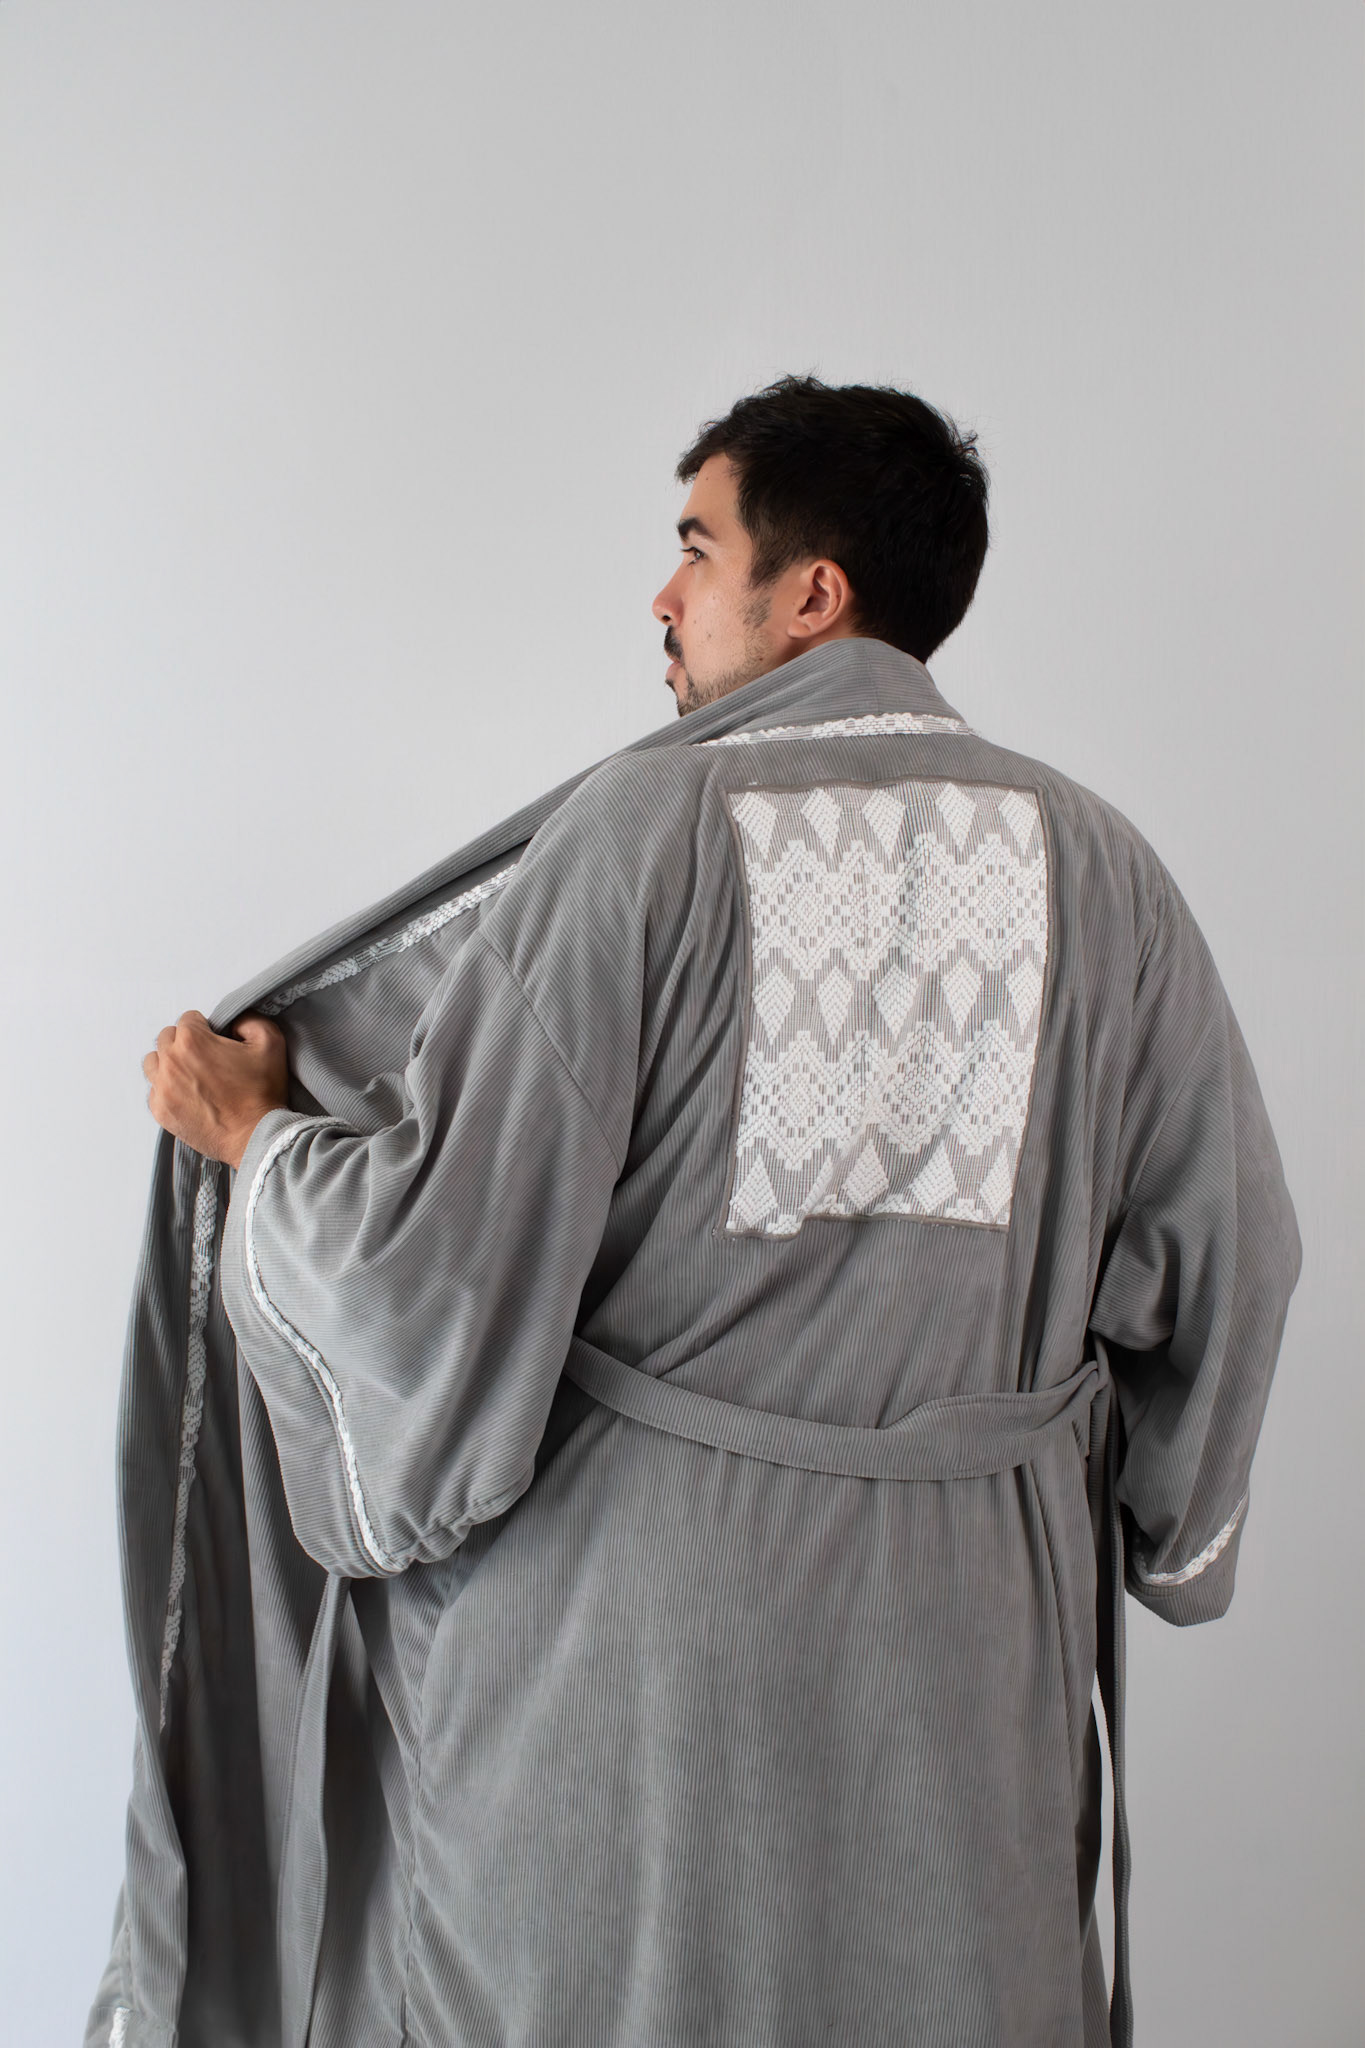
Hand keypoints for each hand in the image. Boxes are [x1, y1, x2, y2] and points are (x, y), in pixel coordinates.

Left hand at [142, 1010, 289, 1168]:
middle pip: (167, 1038)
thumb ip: (250, 1020)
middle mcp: (171, 1062)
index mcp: (193, 1041)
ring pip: (153, 1062)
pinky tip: (188, 1095)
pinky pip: (153, 1090)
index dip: (206, 1027)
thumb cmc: (261, 1093)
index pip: (188, 1018)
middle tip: (206, 1058)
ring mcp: (162, 1088)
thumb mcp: (271, 1042)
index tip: (217, 1042)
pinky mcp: (160, 1110)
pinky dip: (167, 1089)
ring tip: (191, 1075)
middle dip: (185, 1043)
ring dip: (169, 1063)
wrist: (255, 1135)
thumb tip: (234, 1022)